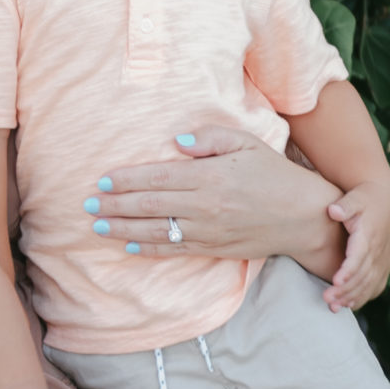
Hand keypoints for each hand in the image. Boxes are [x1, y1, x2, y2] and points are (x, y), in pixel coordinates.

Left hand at [86, 124, 342, 271]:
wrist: (303, 215)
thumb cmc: (273, 173)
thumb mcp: (246, 143)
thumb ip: (210, 138)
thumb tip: (176, 141)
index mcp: (210, 176)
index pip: (157, 178)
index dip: (127, 180)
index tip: (103, 179)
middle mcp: (205, 206)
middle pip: (150, 206)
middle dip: (114, 205)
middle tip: (86, 204)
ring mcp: (208, 230)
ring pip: (156, 231)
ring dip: (123, 229)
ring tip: (97, 226)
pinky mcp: (214, 248)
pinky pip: (175, 250)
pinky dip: (149, 249)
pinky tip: (129, 246)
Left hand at [322, 180, 389, 314]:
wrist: (381, 200)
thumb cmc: (362, 199)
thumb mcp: (354, 198)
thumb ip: (344, 205)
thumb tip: (333, 211)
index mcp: (369, 235)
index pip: (359, 257)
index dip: (348, 270)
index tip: (335, 282)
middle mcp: (378, 251)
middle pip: (363, 275)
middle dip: (346, 290)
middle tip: (327, 299)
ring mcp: (383, 260)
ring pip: (369, 284)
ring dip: (352, 297)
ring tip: (333, 306)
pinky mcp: (383, 266)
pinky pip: (375, 286)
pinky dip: (363, 297)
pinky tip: (349, 305)